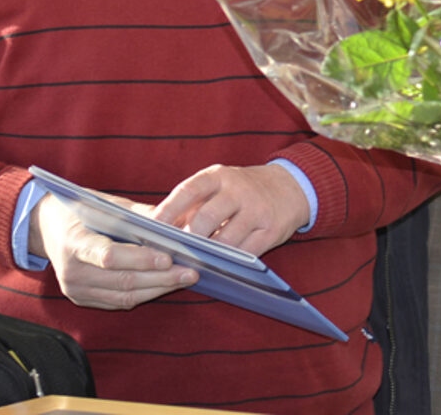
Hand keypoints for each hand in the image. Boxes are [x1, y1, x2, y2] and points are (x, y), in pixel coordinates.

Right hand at [30, 194, 196, 309]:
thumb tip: (175, 225)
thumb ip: (139, 216)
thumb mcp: (108, 204)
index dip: (140, 259)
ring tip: (184, 278)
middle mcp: (72, 271)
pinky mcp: (81, 299)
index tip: (168, 257)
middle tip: (190, 271)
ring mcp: (75, 289)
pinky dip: (144, 294)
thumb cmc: (83, 211)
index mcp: (75, 242)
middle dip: (161, 278)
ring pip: (123, 296)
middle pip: (122, 280)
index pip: (109, 256)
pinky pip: (118, 302)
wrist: (48, 227)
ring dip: (158, 289)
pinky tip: (165, 285)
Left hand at [151, 163, 310, 256]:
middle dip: (188, 239)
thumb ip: (190, 204)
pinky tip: (220, 264)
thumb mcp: (217, 186)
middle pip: (206, 218)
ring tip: (195, 261)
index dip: (168, 210)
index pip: (188, 190)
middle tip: (176, 253)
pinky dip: (230, 261)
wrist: (289, 187)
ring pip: (226, 240)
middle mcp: (238, 190)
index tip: (151, 228)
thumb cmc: (241, 190)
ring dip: (208, 255)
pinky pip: (245, 253)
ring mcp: (257, 210)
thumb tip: (157, 229)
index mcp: (218, 176)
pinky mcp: (271, 230)